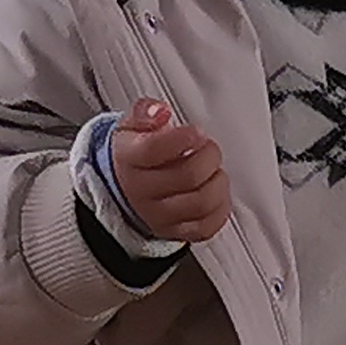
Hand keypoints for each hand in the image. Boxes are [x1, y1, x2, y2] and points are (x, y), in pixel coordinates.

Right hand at [111, 98, 228, 244]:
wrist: (125, 187)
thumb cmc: (136, 154)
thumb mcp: (132, 125)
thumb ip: (146, 112)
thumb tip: (159, 112)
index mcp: (129, 158)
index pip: (154, 150)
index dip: (183, 138)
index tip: (196, 132)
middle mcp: (141, 191)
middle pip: (187, 176)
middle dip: (208, 156)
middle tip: (208, 147)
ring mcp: (158, 215)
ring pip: (201, 202)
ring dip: (217, 181)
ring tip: (213, 170)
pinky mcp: (175, 232)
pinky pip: (207, 226)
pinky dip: (220, 208)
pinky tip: (214, 192)